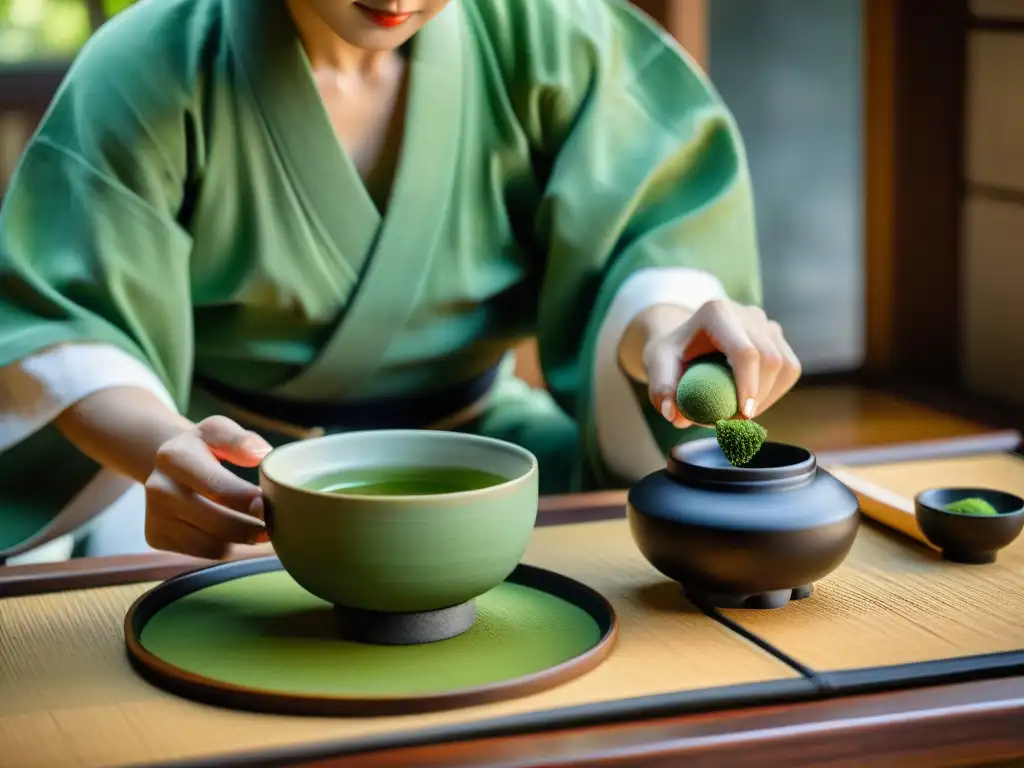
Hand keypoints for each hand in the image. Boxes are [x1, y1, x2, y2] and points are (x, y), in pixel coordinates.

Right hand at [144, 416, 271, 559]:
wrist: (166, 465)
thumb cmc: (202, 447)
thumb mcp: (218, 431)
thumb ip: (239, 440)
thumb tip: (261, 454)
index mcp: (175, 457)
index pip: (219, 488)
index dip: (248, 500)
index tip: (269, 504)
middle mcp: (158, 488)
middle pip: (217, 522)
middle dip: (251, 527)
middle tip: (273, 524)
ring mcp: (155, 516)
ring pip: (212, 544)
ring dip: (241, 540)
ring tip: (260, 529)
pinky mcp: (156, 537)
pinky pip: (204, 553)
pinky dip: (226, 546)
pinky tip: (236, 534)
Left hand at [642, 299, 801, 427]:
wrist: (684, 338)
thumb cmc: (671, 352)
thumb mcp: (657, 364)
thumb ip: (661, 388)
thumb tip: (673, 415)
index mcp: (717, 312)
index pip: (745, 352)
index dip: (749, 385)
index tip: (743, 414)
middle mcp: (747, 313)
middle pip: (770, 359)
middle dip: (759, 396)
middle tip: (737, 422)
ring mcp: (766, 323)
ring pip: (786, 365)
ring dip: (768, 396)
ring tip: (740, 413)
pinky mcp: (776, 337)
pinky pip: (789, 369)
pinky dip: (774, 391)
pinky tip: (750, 401)